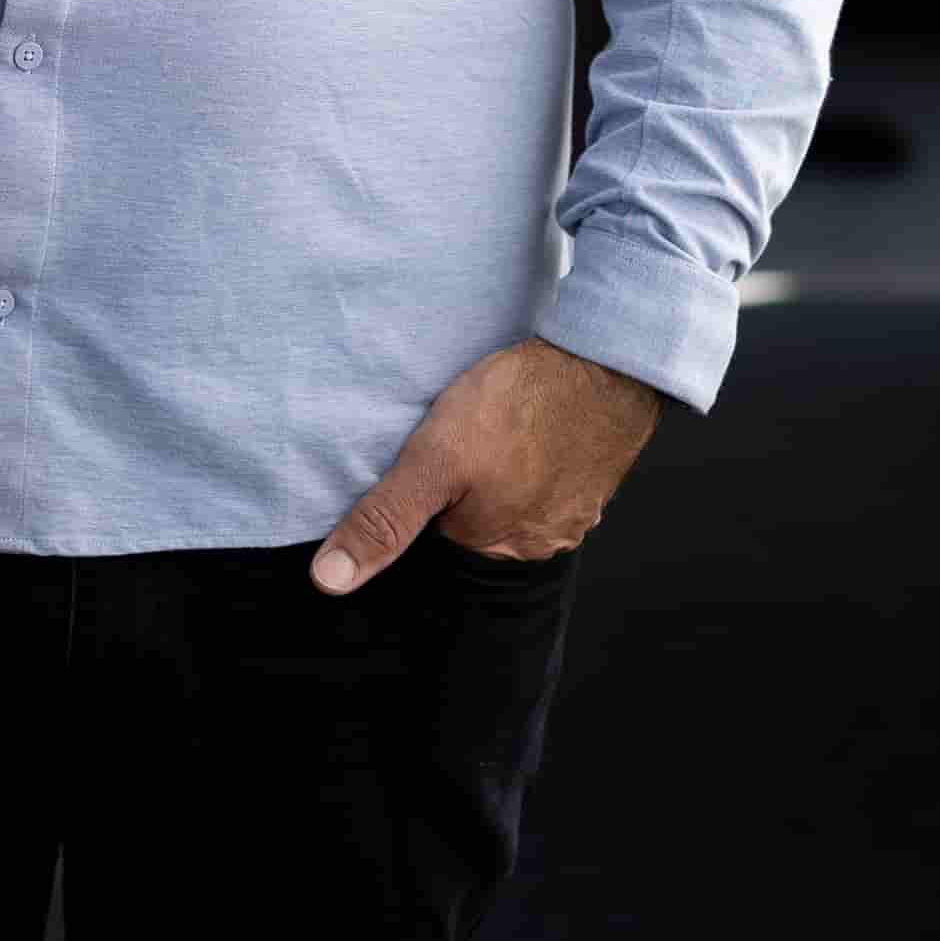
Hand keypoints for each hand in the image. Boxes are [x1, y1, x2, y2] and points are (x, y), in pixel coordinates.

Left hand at [311, 338, 660, 592]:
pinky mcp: (596, 477)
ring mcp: (575, 511)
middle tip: (470, 434)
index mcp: (495, 544)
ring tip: (502, 425)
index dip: (430, 490)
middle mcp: (540, 541)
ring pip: (518, 496)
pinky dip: (540, 452)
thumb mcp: (433, 460)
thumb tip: (331, 579)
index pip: (438, 531)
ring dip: (507, 466)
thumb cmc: (521, 407)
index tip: (434, 456)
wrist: (608, 361)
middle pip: (480, 518)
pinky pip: (553, 475)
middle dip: (469, 483)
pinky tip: (535, 421)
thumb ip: (385, 519)